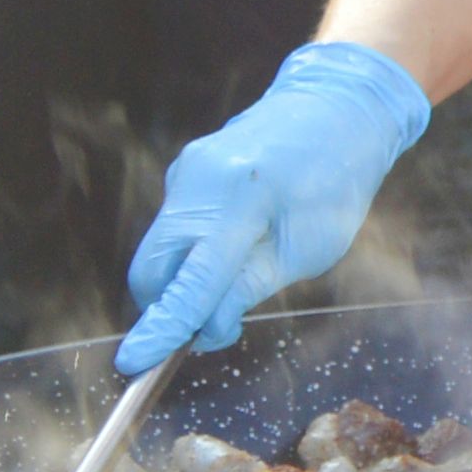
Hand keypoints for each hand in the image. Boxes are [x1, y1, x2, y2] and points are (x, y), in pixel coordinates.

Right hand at [119, 44, 432, 374]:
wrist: (335, 109)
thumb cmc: (334, 182)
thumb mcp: (306, 249)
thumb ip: (247, 288)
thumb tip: (202, 329)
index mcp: (240, 200)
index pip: (191, 281)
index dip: (164, 327)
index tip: (136, 363)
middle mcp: (198, 180)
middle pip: (152, 270)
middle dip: (170, 308)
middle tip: (217, 322)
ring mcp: (184, 171)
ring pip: (160, 250)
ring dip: (185, 279)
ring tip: (241, 270)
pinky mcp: (183, 171)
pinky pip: (173, 227)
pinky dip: (192, 252)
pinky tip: (235, 239)